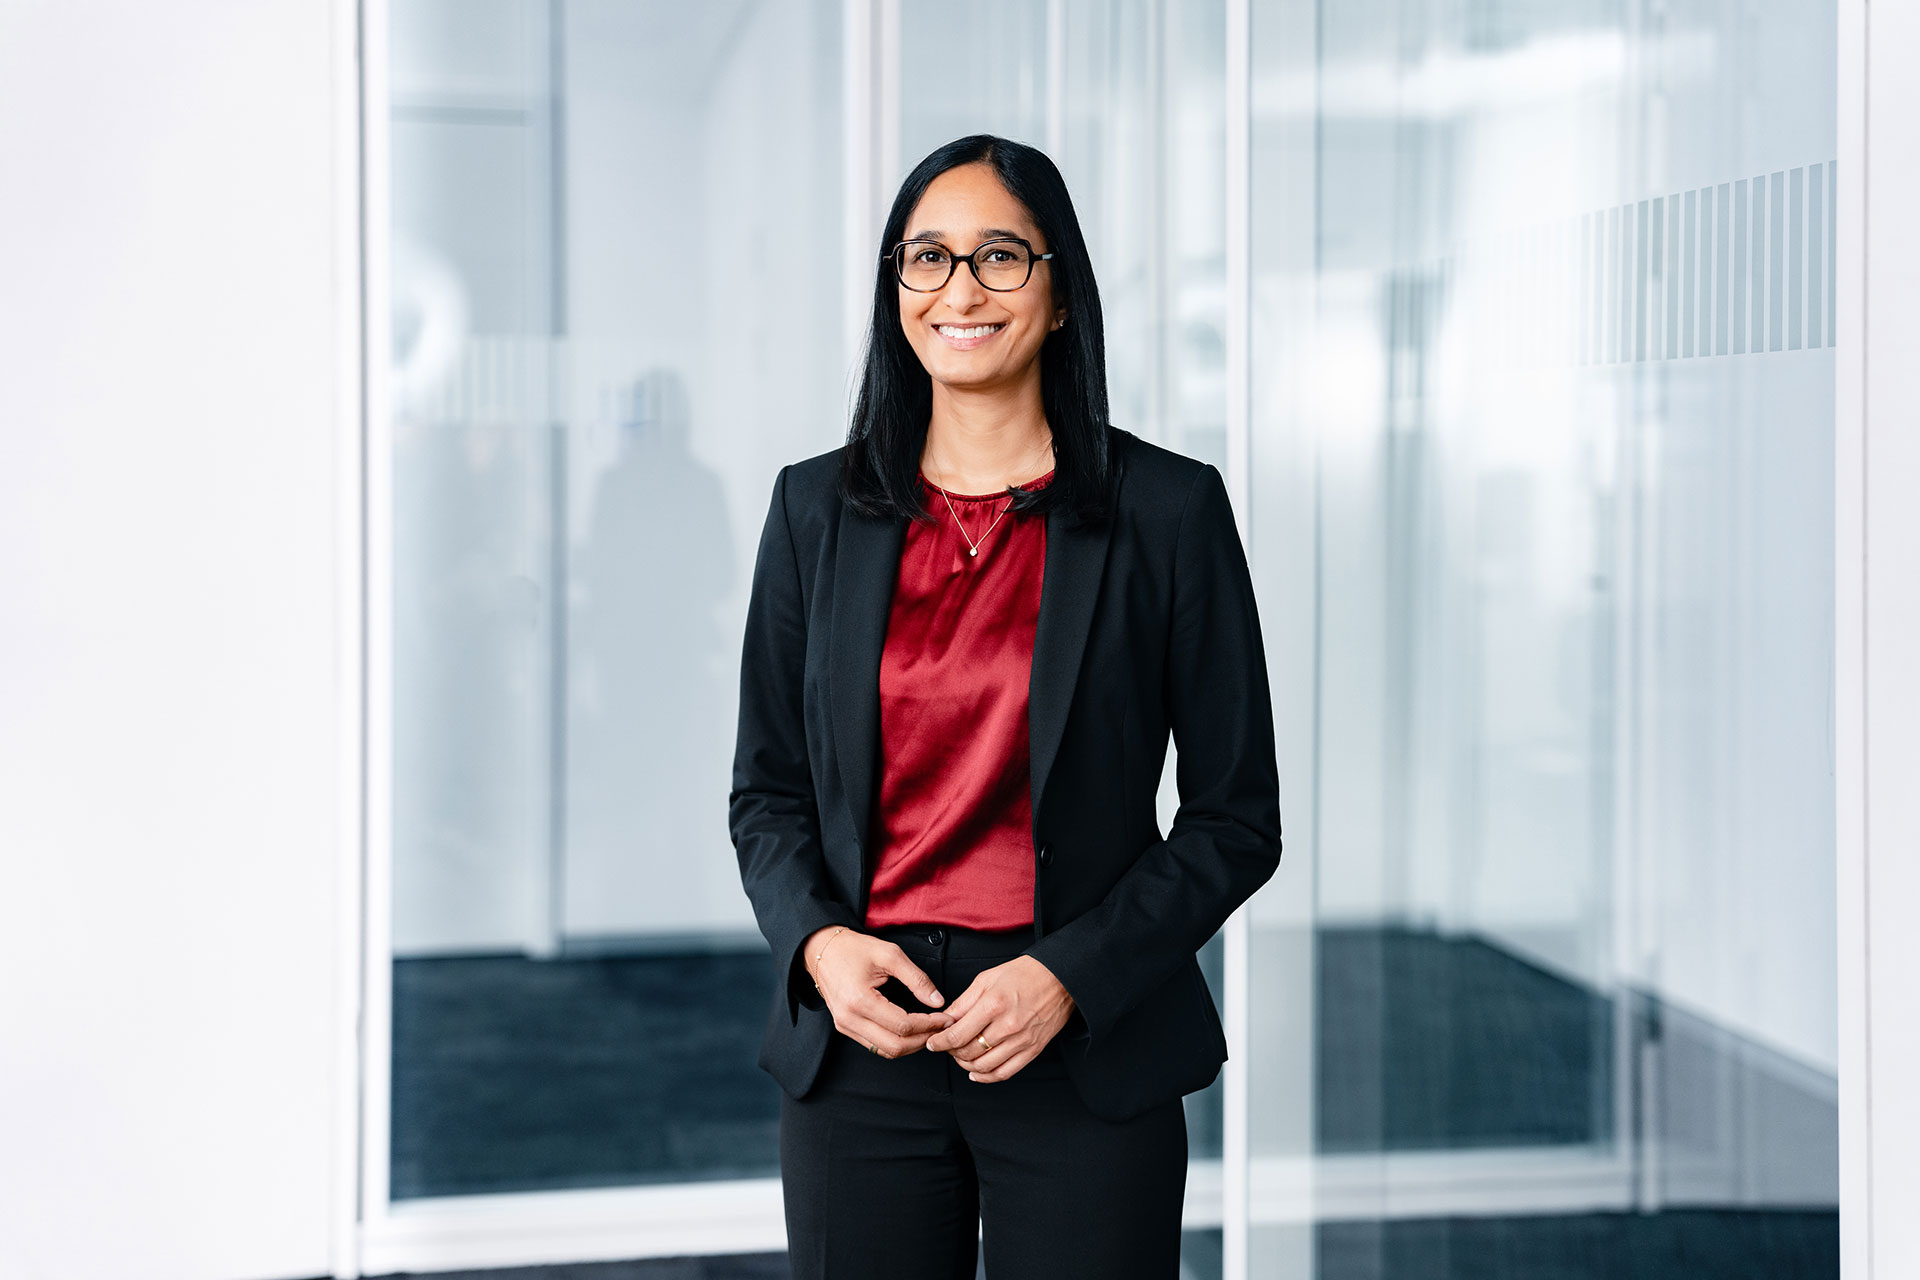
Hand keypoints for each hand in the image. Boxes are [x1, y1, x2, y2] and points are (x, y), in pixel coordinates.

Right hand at [804, 926, 954, 1057]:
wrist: (822, 949)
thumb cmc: (854, 948)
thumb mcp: (890, 954)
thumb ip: (917, 979)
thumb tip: (938, 1001)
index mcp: (860, 1000)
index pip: (903, 1026)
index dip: (929, 1024)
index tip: (945, 1018)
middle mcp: (849, 1018)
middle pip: (895, 1046)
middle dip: (923, 1039)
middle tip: (940, 1028)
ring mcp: (845, 1026)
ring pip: (885, 1051)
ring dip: (911, 1045)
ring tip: (928, 1030)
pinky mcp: (845, 1027)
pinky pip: (875, 1046)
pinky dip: (896, 1043)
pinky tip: (910, 1031)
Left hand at [924, 956, 1074, 1082]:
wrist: (1060, 978)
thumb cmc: (1023, 973)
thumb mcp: (987, 979)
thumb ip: (964, 1002)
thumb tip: (945, 1020)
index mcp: (993, 1005)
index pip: (957, 1035)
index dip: (940, 1042)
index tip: (932, 1043)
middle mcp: (1007, 1026)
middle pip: (969, 1053)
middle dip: (951, 1052)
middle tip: (946, 1046)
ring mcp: (1021, 1041)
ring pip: (984, 1066)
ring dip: (966, 1065)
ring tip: (960, 1056)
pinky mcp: (1033, 1050)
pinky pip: (1005, 1073)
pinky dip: (987, 1077)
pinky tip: (976, 1073)